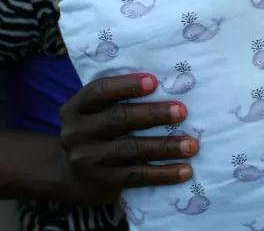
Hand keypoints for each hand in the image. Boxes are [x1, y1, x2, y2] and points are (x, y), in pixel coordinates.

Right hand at [59, 74, 197, 204]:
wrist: (70, 177)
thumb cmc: (97, 133)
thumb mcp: (95, 113)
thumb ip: (118, 100)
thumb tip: (166, 86)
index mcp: (77, 108)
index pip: (100, 91)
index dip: (127, 85)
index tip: (154, 82)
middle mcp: (77, 133)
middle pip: (119, 119)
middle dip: (153, 114)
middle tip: (182, 112)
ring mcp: (88, 159)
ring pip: (132, 149)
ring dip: (166, 146)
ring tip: (191, 145)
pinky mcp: (102, 182)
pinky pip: (138, 176)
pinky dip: (164, 173)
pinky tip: (185, 170)